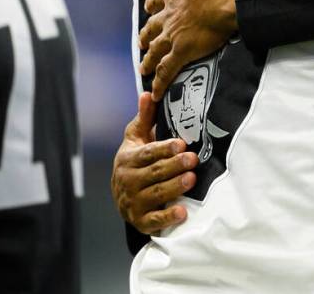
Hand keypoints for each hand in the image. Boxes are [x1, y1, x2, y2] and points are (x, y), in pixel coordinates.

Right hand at [111, 93, 198, 233]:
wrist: (121, 196)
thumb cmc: (134, 162)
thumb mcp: (135, 139)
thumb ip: (144, 118)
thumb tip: (148, 93)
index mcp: (128, 159)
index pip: (148, 154)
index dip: (164, 149)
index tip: (181, 144)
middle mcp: (129, 181)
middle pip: (154, 173)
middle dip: (174, 166)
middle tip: (193, 159)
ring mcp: (134, 202)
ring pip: (156, 194)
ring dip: (174, 187)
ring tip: (191, 178)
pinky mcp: (141, 221)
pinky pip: (154, 221)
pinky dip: (167, 217)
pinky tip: (182, 212)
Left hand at [139, 0, 237, 101]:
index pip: (158, 1)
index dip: (153, 6)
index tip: (149, 10)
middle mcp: (169, 16)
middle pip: (152, 28)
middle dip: (146, 36)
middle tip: (142, 42)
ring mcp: (173, 35)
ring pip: (155, 50)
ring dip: (148, 60)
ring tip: (143, 68)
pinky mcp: (182, 51)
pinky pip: (167, 70)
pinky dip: (160, 81)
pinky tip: (156, 91)